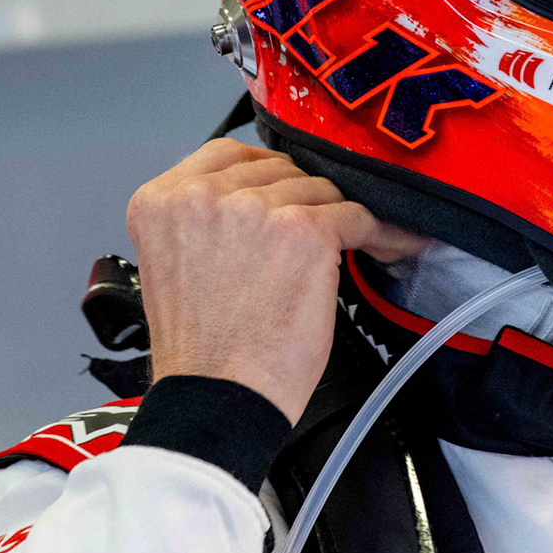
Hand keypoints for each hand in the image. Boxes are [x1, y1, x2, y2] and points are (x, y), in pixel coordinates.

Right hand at [126, 139, 427, 424]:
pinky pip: (357, 216)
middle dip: (301, 201)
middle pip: (277, 170)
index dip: (265, 176)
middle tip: (319, 236)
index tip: (285, 196)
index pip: (228, 154)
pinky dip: (381, 232)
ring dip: (338, 218)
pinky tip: (392, 243)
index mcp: (161, 201)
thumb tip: (267, 195)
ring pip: (318, 190)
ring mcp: (254, 209)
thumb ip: (207, 219)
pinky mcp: (304, 231)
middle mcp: (202, 195)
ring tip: (356, 245)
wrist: (218, 398)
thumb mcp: (177, 262)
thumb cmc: (202, 349)